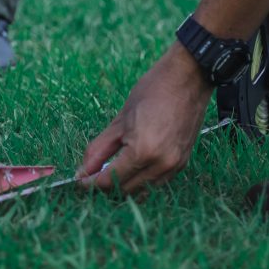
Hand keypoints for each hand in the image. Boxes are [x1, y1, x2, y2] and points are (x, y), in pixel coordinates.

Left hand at [78, 42, 212, 193]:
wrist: (188, 78)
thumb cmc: (152, 92)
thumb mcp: (119, 121)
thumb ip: (99, 149)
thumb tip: (83, 170)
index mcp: (142, 152)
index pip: (110, 180)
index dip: (90, 183)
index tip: (79, 181)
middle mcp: (160, 164)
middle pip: (125, 190)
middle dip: (106, 186)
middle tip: (91, 176)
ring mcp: (174, 166)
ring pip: (142, 190)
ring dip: (124, 186)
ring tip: (109, 173)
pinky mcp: (182, 163)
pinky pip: (157, 182)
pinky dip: (141, 180)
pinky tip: (130, 168)